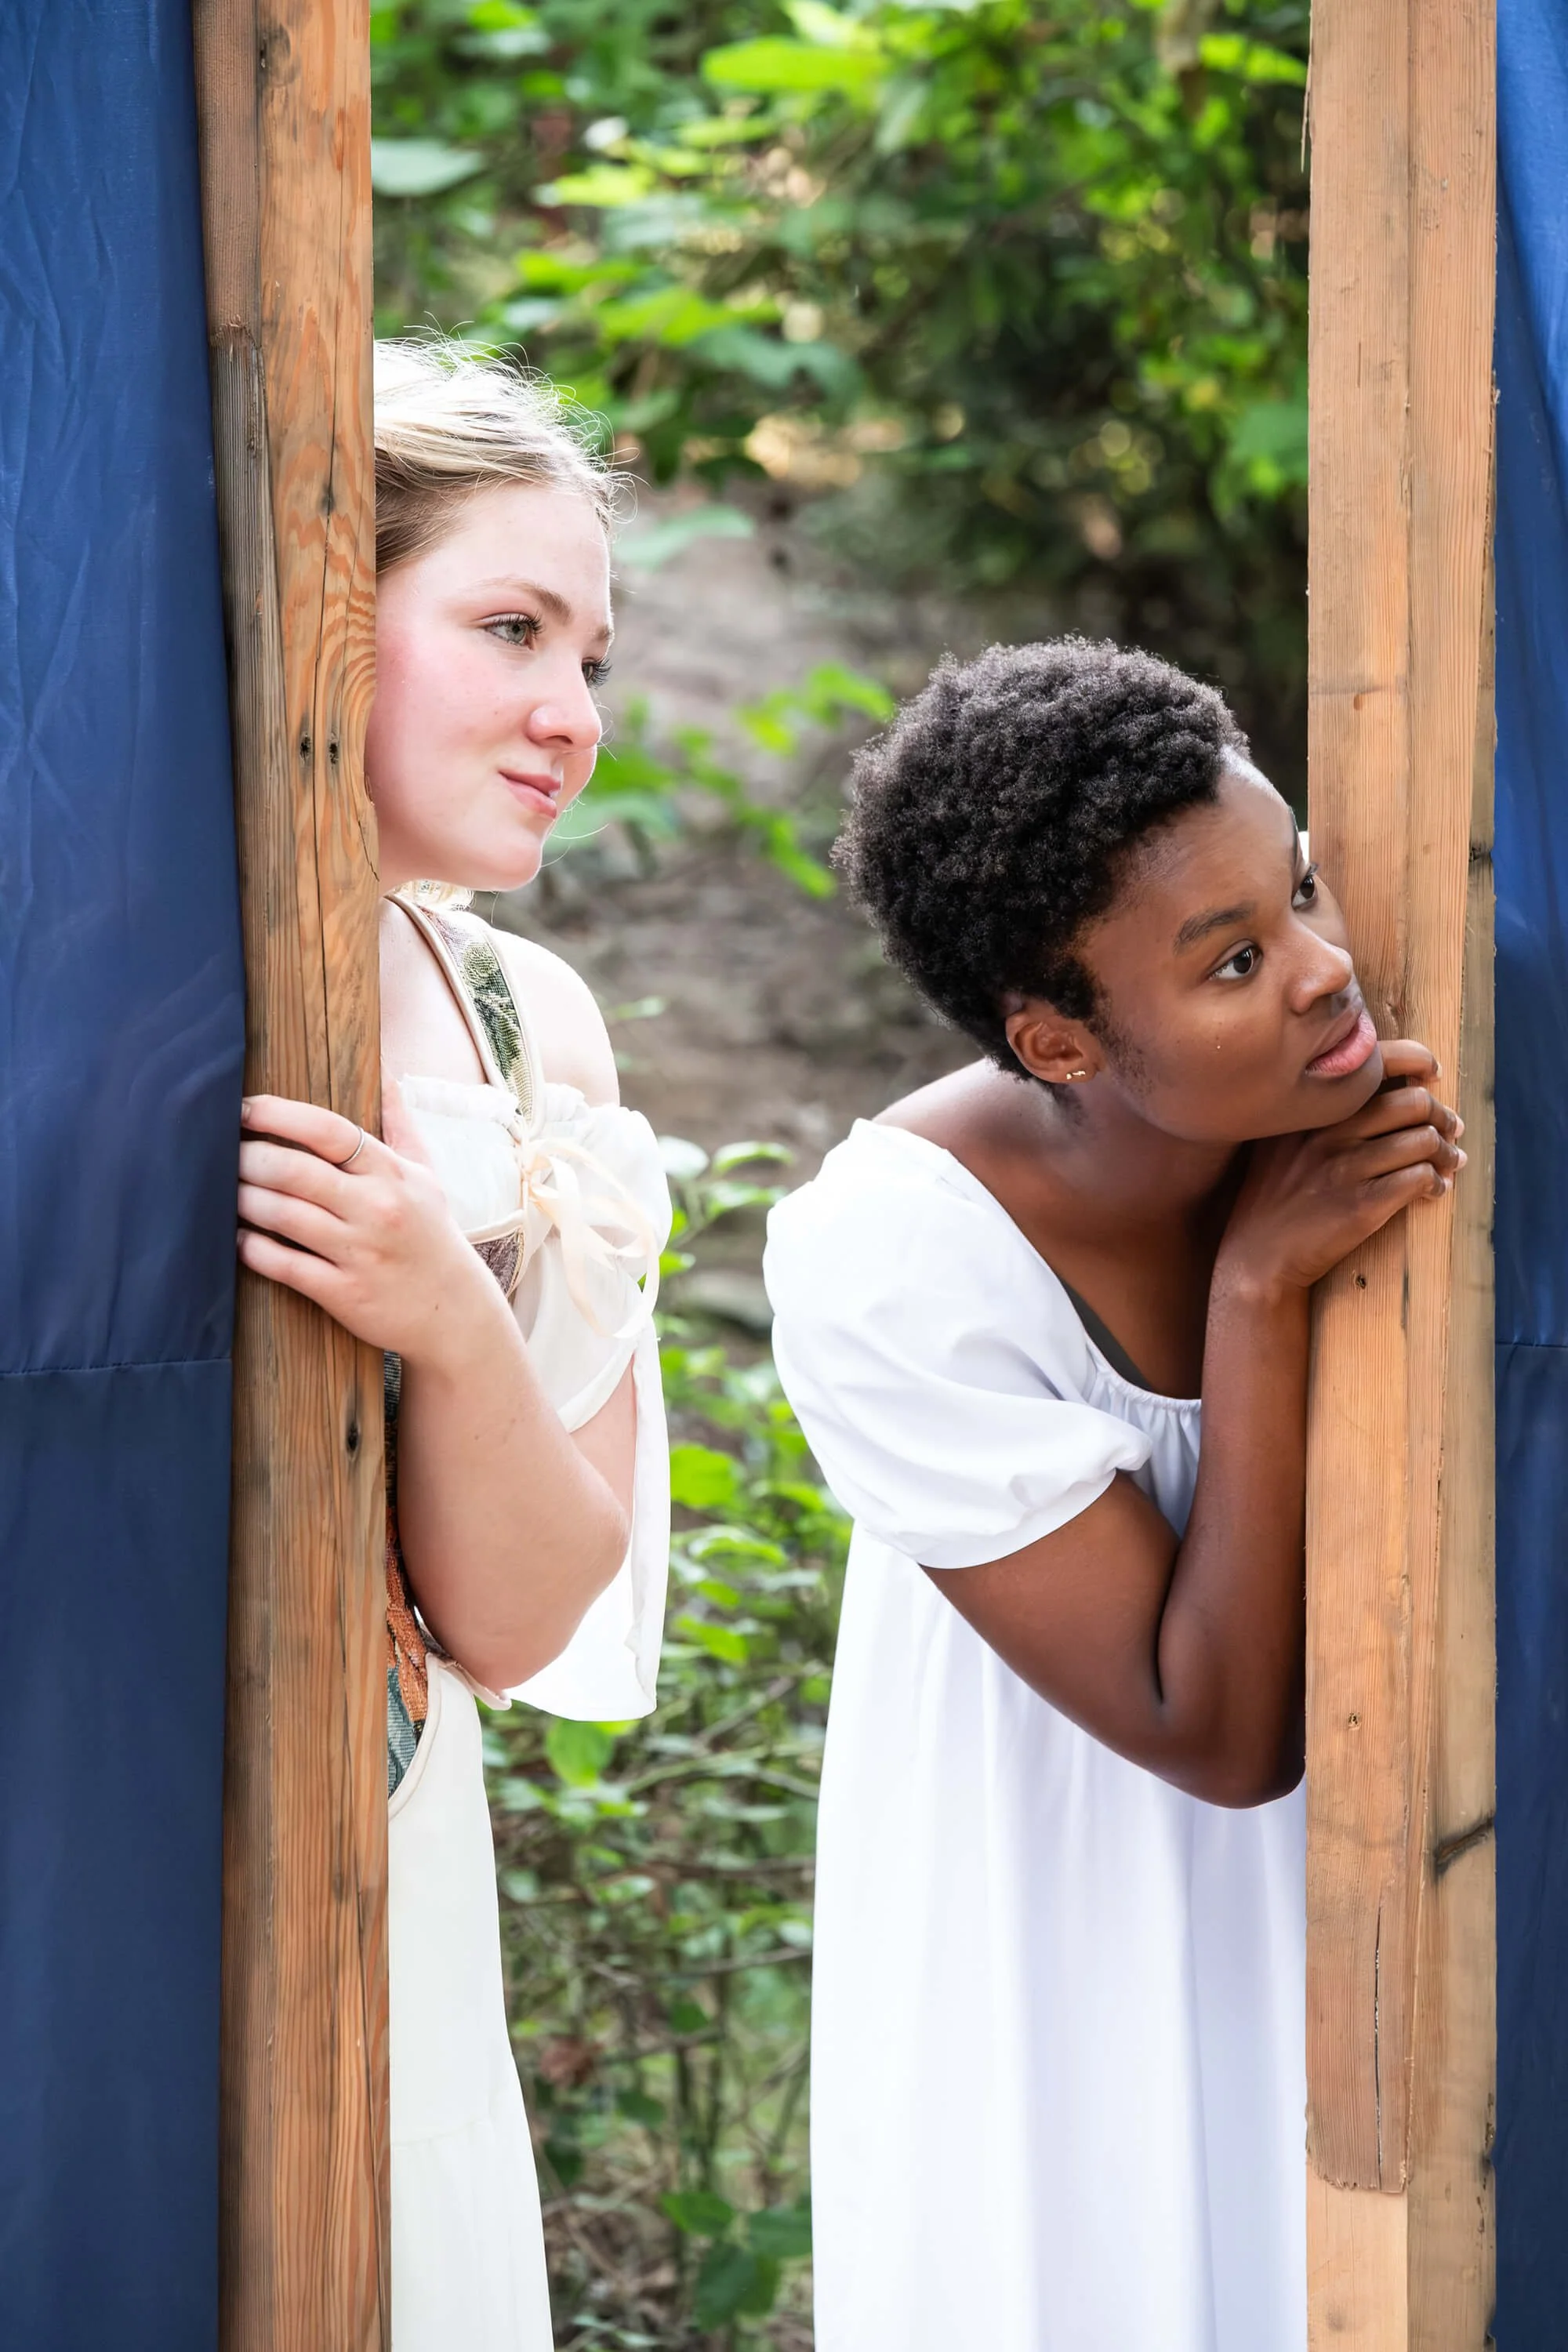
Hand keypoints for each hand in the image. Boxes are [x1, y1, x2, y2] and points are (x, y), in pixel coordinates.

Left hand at [236, 1081, 500, 1366]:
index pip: (328, 1131)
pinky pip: (285, 1266)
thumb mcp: (427, 1177)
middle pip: (295, 1170)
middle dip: (248, 1158)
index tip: (243, 1109)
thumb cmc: (433, 1237)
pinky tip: (240, 1238)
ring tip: (227, 1192)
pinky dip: (254, 1249)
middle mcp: (377, 1208)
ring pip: (283, 1215)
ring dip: (244, 1200)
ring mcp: (360, 1252)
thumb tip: (389, 1079)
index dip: (278, 1114)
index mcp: (392, 1173)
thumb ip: (402, 1127)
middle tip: (222, 1154)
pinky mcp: (344, 1292)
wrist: (455, 1313)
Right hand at [1216, 1039, 1465, 1296]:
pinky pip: (1420, 1178)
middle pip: (1413, 1101)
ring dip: (1447, 1153)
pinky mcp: (1363, 1204)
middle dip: (1443, 1115)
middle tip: (1451, 1129)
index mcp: (1311, 1109)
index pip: (1376, 1060)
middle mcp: (1329, 1132)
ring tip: (1449, 1163)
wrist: (1256, 1258)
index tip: (1431, 1075)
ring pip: (1424, 1140)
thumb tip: (1380, 1087)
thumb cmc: (1271, 1198)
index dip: (1418, 1060)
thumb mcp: (1280, 1140)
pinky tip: (1434, 1191)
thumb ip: (1318, 1111)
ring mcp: (1346, 1168)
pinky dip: (1437, 1183)